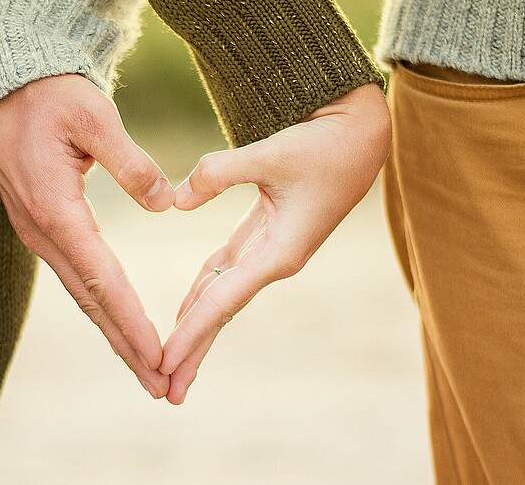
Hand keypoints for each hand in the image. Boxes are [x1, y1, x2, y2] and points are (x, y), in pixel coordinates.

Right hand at [0, 74, 174, 398]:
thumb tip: (165, 203)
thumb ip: (129, 160)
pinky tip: (117, 323)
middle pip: (90, 301)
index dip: (132, 321)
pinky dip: (99, 306)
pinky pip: (74, 276)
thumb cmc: (46, 95)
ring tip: (146, 368)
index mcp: (56, 209)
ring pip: (81, 294)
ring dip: (113, 332)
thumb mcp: (92, 114)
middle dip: (126, 346)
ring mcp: (37, 232)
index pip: (102, 278)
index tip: (159, 356)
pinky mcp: (40, 225)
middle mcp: (42, 231)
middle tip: (161, 385)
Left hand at [161, 83, 390, 403]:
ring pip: (223, 295)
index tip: (163, 363)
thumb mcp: (271, 153)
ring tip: (170, 362)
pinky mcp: (266, 233)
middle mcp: (274, 260)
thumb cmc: (324, 144)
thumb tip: (175, 201)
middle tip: (164, 391)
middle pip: (221, 312)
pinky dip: (204, 291)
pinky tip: (185, 309)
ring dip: (197, 327)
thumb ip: (218, 173)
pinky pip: (227, 271)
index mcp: (280, 253)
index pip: (223, 301)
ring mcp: (271, 250)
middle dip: (193, 351)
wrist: (361, 133)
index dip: (191, 333)